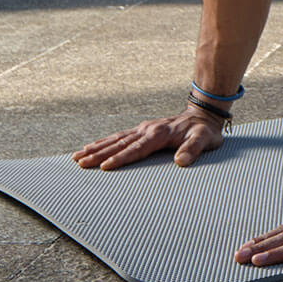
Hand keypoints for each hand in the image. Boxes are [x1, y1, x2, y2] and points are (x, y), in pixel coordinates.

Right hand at [72, 106, 224, 169]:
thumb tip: (181, 161)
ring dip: (96, 148)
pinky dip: (104, 142)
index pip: (137, 149)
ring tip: (77, 156)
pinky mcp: (142, 130)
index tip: (105, 167)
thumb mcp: (205, 139)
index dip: (121, 158)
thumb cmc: (204, 131)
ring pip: (115, 139)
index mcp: (160, 134)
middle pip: (120, 144)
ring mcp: (143, 128)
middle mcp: (147, 129)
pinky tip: (91, 147)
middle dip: (99, 154)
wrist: (203, 114)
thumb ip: (193, 149)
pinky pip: (119, 136)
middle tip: (80, 163)